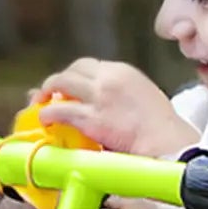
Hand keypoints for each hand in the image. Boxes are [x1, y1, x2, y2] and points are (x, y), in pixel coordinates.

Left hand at [33, 58, 199, 160]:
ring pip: (61, 83)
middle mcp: (109, 78)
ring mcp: (98, 97)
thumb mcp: (146, 98)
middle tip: (50, 93)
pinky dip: (48, 114)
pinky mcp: (91, 118)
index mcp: (124, 72)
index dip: (77, 75)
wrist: (167, 143)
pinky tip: (45, 121)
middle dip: (59, 80)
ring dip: (46, 92)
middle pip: (73, 69)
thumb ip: (124, 94)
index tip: (72, 87)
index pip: (91, 65)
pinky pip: (59, 110)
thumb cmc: (162, 129)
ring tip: (40, 103)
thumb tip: (109, 105)